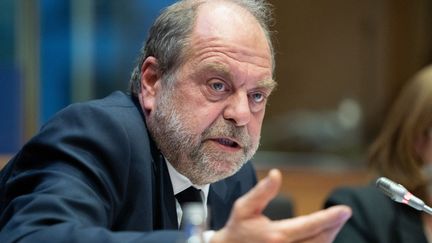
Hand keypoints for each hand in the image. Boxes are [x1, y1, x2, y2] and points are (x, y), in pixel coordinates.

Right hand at [211, 169, 351, 242]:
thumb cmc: (238, 228)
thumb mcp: (245, 207)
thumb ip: (262, 191)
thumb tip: (276, 174)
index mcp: (277, 235)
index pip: (310, 225)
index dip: (330, 218)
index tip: (345, 210)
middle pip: (320, 240)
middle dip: (334, 226)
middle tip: (342, 214)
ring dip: (328, 236)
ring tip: (333, 222)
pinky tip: (320, 234)